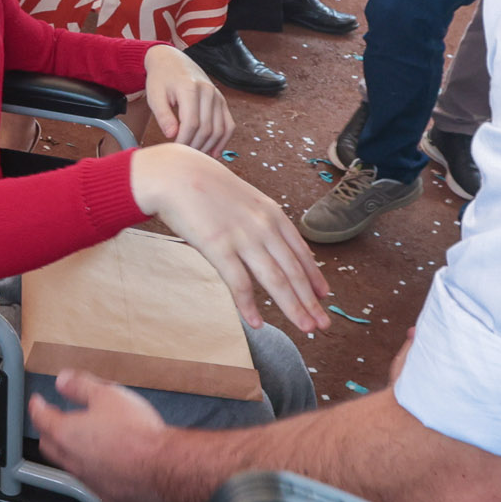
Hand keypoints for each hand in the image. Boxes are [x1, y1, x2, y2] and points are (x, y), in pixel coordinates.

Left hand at [29, 371, 179, 501]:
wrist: (164, 467)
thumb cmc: (138, 434)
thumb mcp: (107, 395)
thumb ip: (81, 386)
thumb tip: (64, 380)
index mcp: (66, 434)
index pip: (41, 419)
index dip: (37, 407)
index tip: (37, 402)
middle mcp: (72, 461)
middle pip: (50, 445)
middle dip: (48, 431)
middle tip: (53, 420)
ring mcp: (89, 481)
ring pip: (70, 465)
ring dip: (70, 451)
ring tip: (81, 440)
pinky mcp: (108, 496)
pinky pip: (92, 481)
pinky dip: (92, 469)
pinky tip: (105, 463)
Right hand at [129, 144, 329, 331]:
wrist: (176, 173)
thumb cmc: (207, 187)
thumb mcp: (245, 199)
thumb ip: (260, 221)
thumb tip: (271, 245)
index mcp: (273, 215)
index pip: (301, 252)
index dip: (314, 276)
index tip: (324, 295)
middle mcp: (264, 227)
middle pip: (294, 271)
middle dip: (310, 301)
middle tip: (323, 323)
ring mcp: (243, 238)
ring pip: (276, 281)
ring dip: (293, 308)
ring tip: (305, 328)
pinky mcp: (219, 248)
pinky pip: (239, 284)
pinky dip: (249, 306)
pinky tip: (257, 323)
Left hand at [142, 43, 230, 153]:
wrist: (171, 61)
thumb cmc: (161, 79)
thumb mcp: (155, 96)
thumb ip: (163, 115)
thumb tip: (172, 135)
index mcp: (190, 88)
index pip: (191, 123)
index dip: (184, 141)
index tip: (175, 151)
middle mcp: (208, 91)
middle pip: (206, 128)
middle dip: (195, 146)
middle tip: (183, 157)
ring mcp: (218, 96)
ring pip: (219, 129)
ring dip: (209, 147)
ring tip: (196, 157)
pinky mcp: (221, 101)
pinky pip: (229, 124)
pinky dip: (223, 140)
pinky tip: (214, 152)